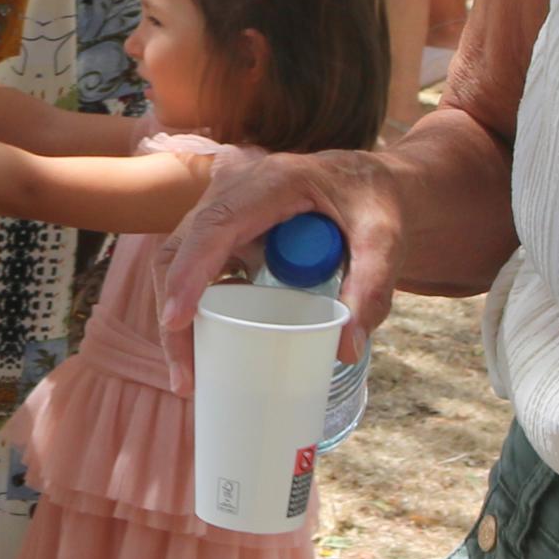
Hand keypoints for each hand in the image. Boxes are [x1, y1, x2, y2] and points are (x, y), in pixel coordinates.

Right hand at [156, 145, 397, 358]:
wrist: (367, 181)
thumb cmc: (374, 202)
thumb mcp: (385, 240)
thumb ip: (372, 287)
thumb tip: (346, 348)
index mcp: (270, 181)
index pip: (214, 226)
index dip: (189, 272)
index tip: (176, 320)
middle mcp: (234, 190)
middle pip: (181, 249)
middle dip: (173, 314)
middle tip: (184, 377)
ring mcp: (224, 210)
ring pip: (179, 261)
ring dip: (176, 316)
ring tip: (187, 376)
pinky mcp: (226, 233)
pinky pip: (196, 268)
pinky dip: (193, 307)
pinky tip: (199, 348)